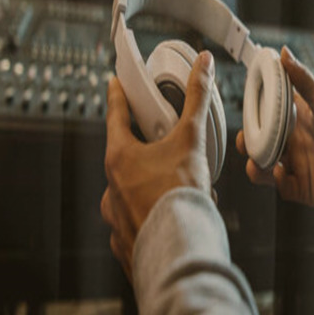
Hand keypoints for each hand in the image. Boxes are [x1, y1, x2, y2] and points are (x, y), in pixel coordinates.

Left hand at [100, 50, 216, 282]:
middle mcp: (110, 188)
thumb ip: (196, 100)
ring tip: (179, 194)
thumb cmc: (180, 196)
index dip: (117, 98)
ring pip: (131, 195)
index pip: (115, 117)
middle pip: (125, 160)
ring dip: (151, 191)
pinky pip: (136, 225)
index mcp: (120, 159)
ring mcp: (116, 218)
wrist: (181, 248)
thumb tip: (203, 66)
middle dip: (147, 154)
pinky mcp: (126, 244)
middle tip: (166, 151)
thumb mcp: (191, 140)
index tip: (114, 86)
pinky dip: (152, 220)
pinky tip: (173, 221)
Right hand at [236, 46, 313, 210]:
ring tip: (257, 160)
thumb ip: (303, 80)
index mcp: (295, 122)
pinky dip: (274, 180)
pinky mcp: (298, 187)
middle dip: (247, 142)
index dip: (253, 112)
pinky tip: (280, 172)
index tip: (245, 105)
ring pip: (262, 165)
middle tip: (245, 139)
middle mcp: (292, 143)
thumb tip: (284, 53)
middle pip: (259, 142)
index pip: (267, 115)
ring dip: (255, 163)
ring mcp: (294, 165)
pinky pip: (277, 185)